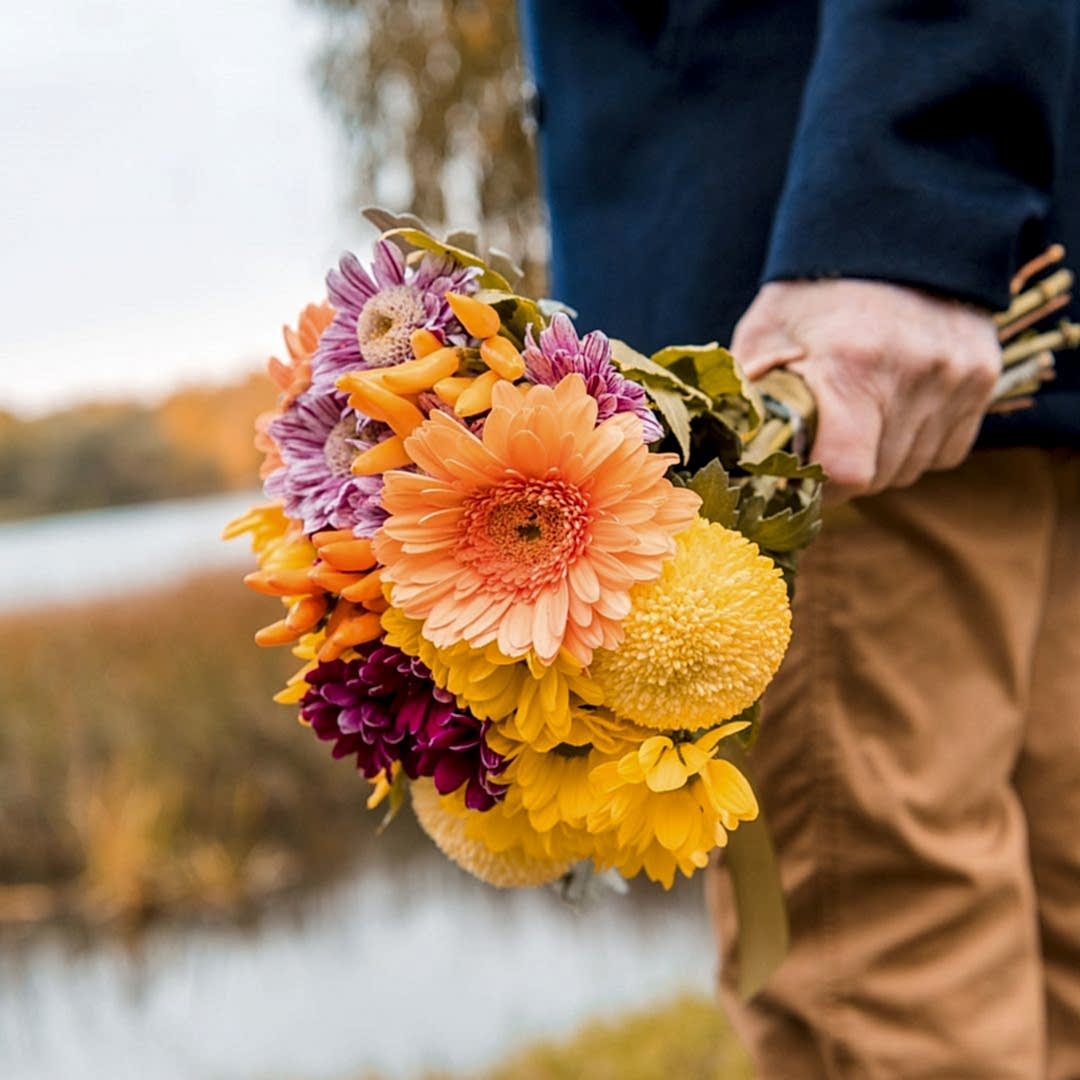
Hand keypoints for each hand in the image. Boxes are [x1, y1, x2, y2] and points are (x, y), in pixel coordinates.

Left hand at [732, 280, 1000, 502]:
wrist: (892, 231)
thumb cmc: (815, 292)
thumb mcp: (766, 335)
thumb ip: (753, 401)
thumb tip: (738, 462)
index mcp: (851, 364)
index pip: (846, 471)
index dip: (818, 487)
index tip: (798, 477)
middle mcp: (915, 372)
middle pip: (878, 477)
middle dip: (843, 473)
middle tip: (821, 439)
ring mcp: (957, 376)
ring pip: (910, 468)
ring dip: (879, 460)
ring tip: (857, 413)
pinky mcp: (983, 377)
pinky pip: (945, 451)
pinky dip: (915, 446)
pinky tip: (894, 408)